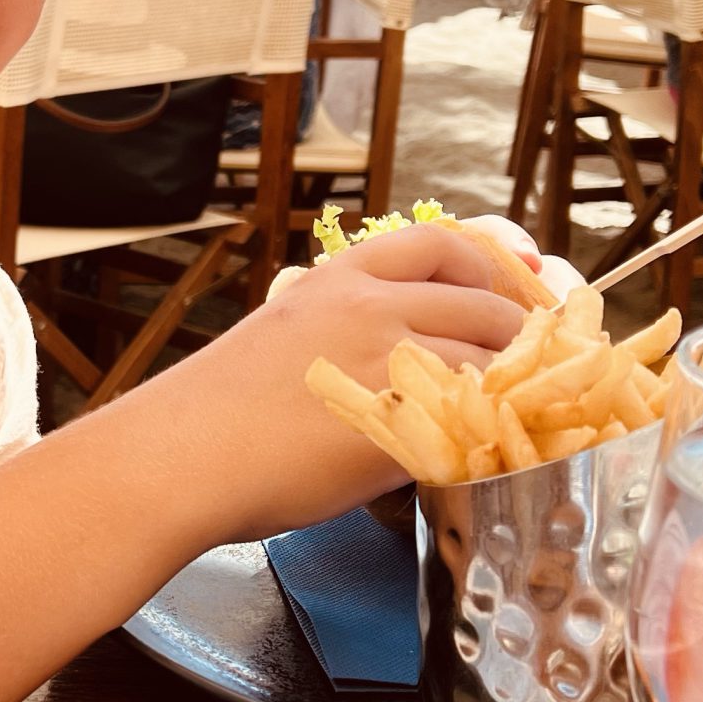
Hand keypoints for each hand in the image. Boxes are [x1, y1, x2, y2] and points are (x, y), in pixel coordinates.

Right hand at [138, 224, 526, 546]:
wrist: (182, 456)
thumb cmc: (213, 410)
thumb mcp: (281, 335)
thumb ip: (339, 331)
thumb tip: (384, 355)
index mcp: (341, 282)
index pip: (439, 245)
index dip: (486, 267)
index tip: (503, 290)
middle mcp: (372, 310)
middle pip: (485, 306)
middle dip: (515, 338)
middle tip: (520, 368)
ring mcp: (389, 365)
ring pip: (488, 365)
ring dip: (507, 391)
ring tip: (503, 415)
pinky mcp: (400, 426)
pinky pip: (472, 423)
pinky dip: (486, 436)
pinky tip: (479, 452)